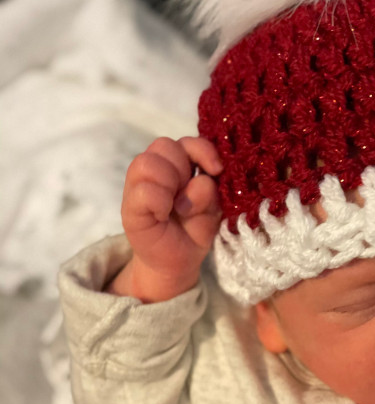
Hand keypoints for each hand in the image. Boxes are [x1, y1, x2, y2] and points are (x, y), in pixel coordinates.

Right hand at [110, 136, 222, 301]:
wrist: (177, 262)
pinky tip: (163, 216)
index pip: (187, 141)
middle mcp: (157, 169)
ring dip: (168, 183)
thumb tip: (201, 180)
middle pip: (164, 145)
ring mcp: (138, 186)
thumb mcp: (212, 209)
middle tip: (186, 196)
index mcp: (179, 165)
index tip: (216, 170)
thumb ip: (209, 192)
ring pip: (147, 162)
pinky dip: (159, 201)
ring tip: (174, 206)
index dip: (202, 151)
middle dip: (182, 169)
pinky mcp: (129, 208)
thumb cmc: (194, 229)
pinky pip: (142, 191)